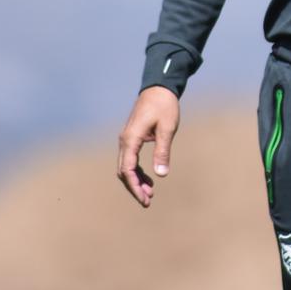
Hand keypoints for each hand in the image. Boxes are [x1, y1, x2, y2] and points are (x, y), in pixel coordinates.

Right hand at [116, 85, 180, 207]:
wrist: (159, 88)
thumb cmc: (164, 106)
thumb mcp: (167, 128)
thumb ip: (163, 151)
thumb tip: (161, 175)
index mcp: (131, 139)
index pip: (128, 170)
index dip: (135, 187)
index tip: (145, 200)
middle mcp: (125, 140)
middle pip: (123, 171)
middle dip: (134, 187)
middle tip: (148, 202)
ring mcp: (127, 139)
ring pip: (125, 166)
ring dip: (135, 181)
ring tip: (150, 194)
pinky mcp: (132, 138)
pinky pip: (130, 159)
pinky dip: (137, 171)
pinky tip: (149, 179)